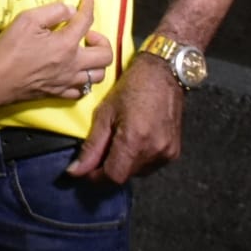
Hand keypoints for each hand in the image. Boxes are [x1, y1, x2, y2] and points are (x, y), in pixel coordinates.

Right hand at [0, 0, 110, 103]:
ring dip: (97, 63)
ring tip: (84, 54)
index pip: (86, 20)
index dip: (89, 4)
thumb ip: (53, 11)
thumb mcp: (28, 20)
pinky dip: (84, 81)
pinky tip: (75, 73)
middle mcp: (73, 64)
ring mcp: (67, 81)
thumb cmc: (10, 49)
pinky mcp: (58, 94)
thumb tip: (71, 10)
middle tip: (87, 34)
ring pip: (98, 76)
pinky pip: (82, 92)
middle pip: (105, 55)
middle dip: (102, 40)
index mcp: (66, 44)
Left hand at [65, 53, 182, 183]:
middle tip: (100, 150)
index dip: (95, 177)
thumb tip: (76, 171)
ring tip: (119, 141)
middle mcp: (154, 151)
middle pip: (124, 176)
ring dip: (123, 164)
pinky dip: (138, 159)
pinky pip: (149, 165)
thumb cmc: (132, 87)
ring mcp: (167, 153)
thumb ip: (91, 146)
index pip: (112, 177)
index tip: (84, 169)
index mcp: (135, 140)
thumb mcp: (104, 113)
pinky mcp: (174, 152)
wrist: (164, 73)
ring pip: (136, 173)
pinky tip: (134, 141)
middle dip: (107, 168)